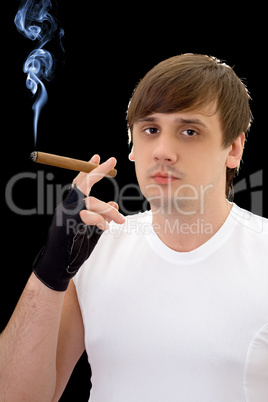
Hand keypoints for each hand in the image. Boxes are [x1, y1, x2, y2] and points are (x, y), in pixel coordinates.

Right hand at [33, 155, 124, 290]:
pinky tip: (105, 227)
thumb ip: (102, 217)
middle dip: (98, 171)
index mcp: (72, 206)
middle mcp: (68, 207)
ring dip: (108, 210)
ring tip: (120, 220)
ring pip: (91, 201)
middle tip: (112, 160)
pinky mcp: (68, 225)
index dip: (88, 169)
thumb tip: (114, 204)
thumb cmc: (75, 247)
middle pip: (83, 184)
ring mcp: (66, 215)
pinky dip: (100, 220)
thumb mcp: (92, 230)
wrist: (58, 266)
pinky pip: (88, 216)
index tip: (98, 157)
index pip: (80, 183)